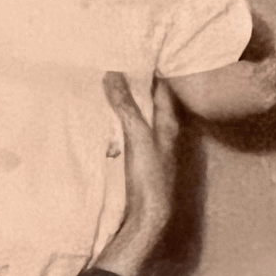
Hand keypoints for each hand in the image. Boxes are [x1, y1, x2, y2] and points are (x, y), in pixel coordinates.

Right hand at [90, 73, 177, 275]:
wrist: (147, 218)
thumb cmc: (149, 177)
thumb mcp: (137, 136)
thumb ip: (126, 107)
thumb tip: (113, 75)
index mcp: (169, 126)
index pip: (163, 91)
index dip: (153, 73)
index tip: (137, 56)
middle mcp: (163, 137)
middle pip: (152, 106)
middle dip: (138, 89)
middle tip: (119, 70)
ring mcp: (152, 152)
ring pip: (141, 122)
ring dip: (128, 109)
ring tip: (109, 92)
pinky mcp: (140, 165)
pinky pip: (130, 138)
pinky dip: (120, 128)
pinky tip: (107, 126)